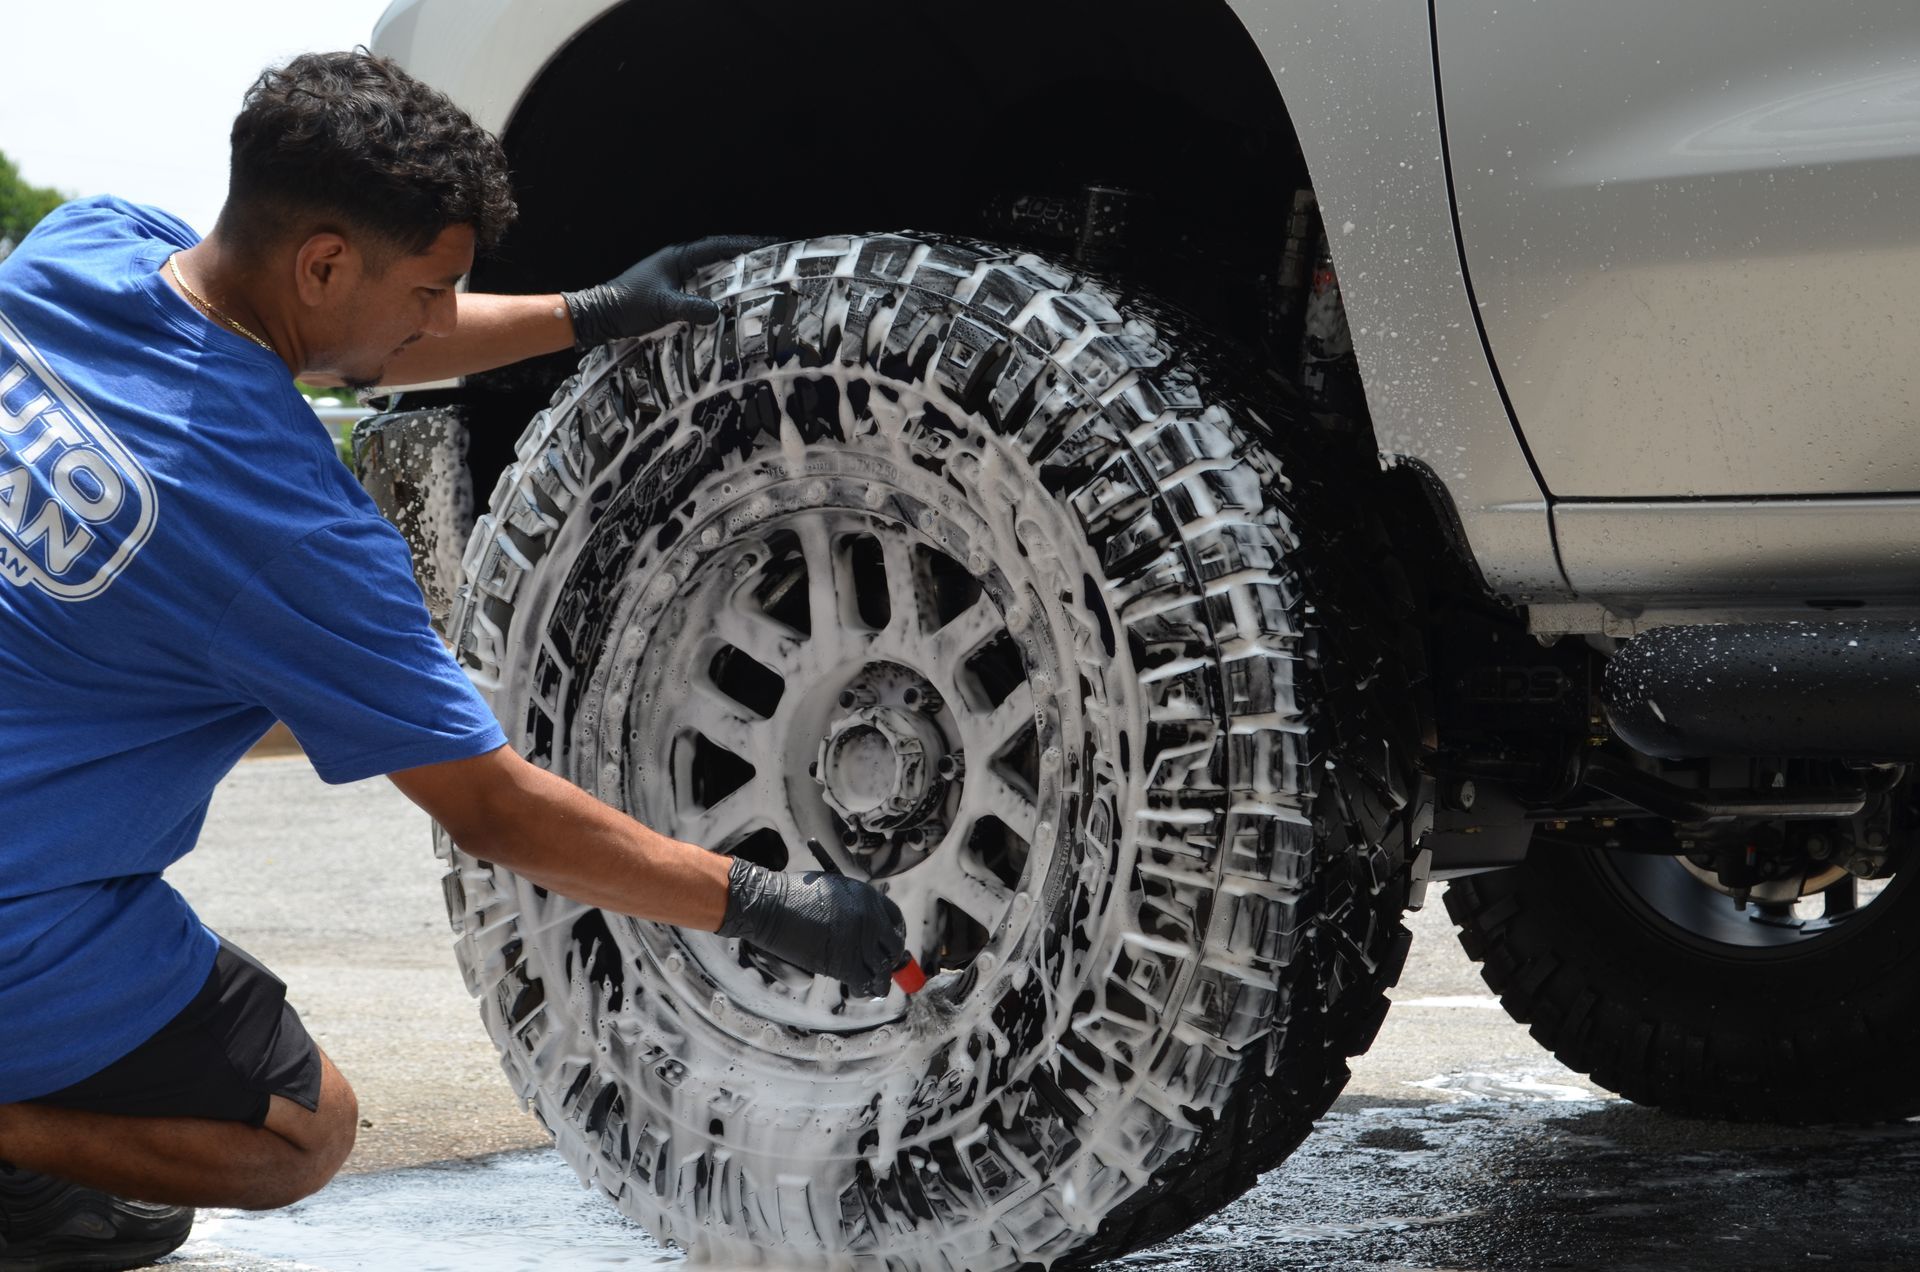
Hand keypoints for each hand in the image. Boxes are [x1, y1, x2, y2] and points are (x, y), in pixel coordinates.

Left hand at [562, 235, 776, 345]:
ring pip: (712, 275)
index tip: (770, 244)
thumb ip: (689, 308)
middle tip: (774, 265)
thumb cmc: (626, 305)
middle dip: (746, 261)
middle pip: (720, 258)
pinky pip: (703, 290)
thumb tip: (717, 312)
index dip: (745, 245)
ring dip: (734, 279)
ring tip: (762, 285)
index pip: (718, 246)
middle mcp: (679, 264)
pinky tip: (732, 306)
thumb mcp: (661, 306)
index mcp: (678, 257)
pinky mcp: (673, 294)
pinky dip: (719, 295)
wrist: (600, 316)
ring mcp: (676, 278)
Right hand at [714, 858, 907, 995]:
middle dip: (890, 960)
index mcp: (868, 897)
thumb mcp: (832, 889)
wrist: (771, 906)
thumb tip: (861, 923)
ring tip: (876, 987)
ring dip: (879, 980)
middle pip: (894, 948)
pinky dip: (863, 990)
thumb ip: (851, 904)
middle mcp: (870, 919)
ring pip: (882, 970)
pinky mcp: (844, 964)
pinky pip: (864, 983)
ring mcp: (859, 942)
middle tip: (883, 969)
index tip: (889, 946)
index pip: (896, 920)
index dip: (894, 935)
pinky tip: (858, 990)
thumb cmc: (793, 895)